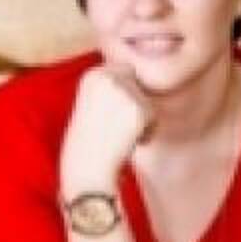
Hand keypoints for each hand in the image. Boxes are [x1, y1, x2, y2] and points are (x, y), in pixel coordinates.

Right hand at [60, 63, 153, 199]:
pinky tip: (126, 143)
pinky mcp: (139, 109)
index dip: (121, 98)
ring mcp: (124, 92)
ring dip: (139, 122)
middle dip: (133, 108)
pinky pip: (154, 119)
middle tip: (112, 129)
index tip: (105, 118)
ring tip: (116, 137)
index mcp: (92, 74)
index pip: (124, 72)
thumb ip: (109, 88)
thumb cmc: (88, 142)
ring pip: (147, 103)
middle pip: (139, 86)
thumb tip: (132, 74)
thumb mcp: (91, 105)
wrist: (86, 169)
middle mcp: (107, 76)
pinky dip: (146, 134)